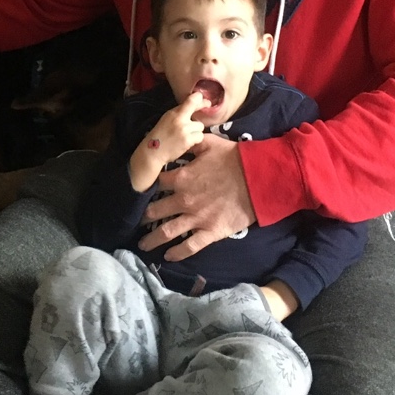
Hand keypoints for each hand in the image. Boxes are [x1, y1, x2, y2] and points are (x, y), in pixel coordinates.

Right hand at [129, 92, 205, 191]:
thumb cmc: (159, 136)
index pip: (190, 100)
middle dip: (197, 120)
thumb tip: (193, 106)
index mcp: (173, 112)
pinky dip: (195, 140)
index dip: (199, 99)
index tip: (204, 100)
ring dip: (196, 132)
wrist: (153, 151)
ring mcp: (184, 129)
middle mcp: (179, 119)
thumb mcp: (166, 119)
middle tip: (195, 122)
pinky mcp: (188, 140)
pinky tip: (187, 142)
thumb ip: (178, 114)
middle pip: (198, 113)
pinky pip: (200, 137)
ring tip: (186, 136)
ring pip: (200, 126)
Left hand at [138, 135, 254, 259]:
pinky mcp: (210, 232)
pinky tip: (168, 257)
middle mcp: (183, 200)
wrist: (259, 178)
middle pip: (154, 211)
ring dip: (152, 239)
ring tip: (142, 245)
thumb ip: (190, 143)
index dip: (145, 189)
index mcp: (181, 178)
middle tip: (135, 222)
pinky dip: (177, 253)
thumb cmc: (235, 159)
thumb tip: (179, 138)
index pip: (155, 184)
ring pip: (166, 232)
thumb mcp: (209, 143)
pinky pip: (189, 246)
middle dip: (143, 217)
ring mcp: (196, 218)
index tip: (139, 195)